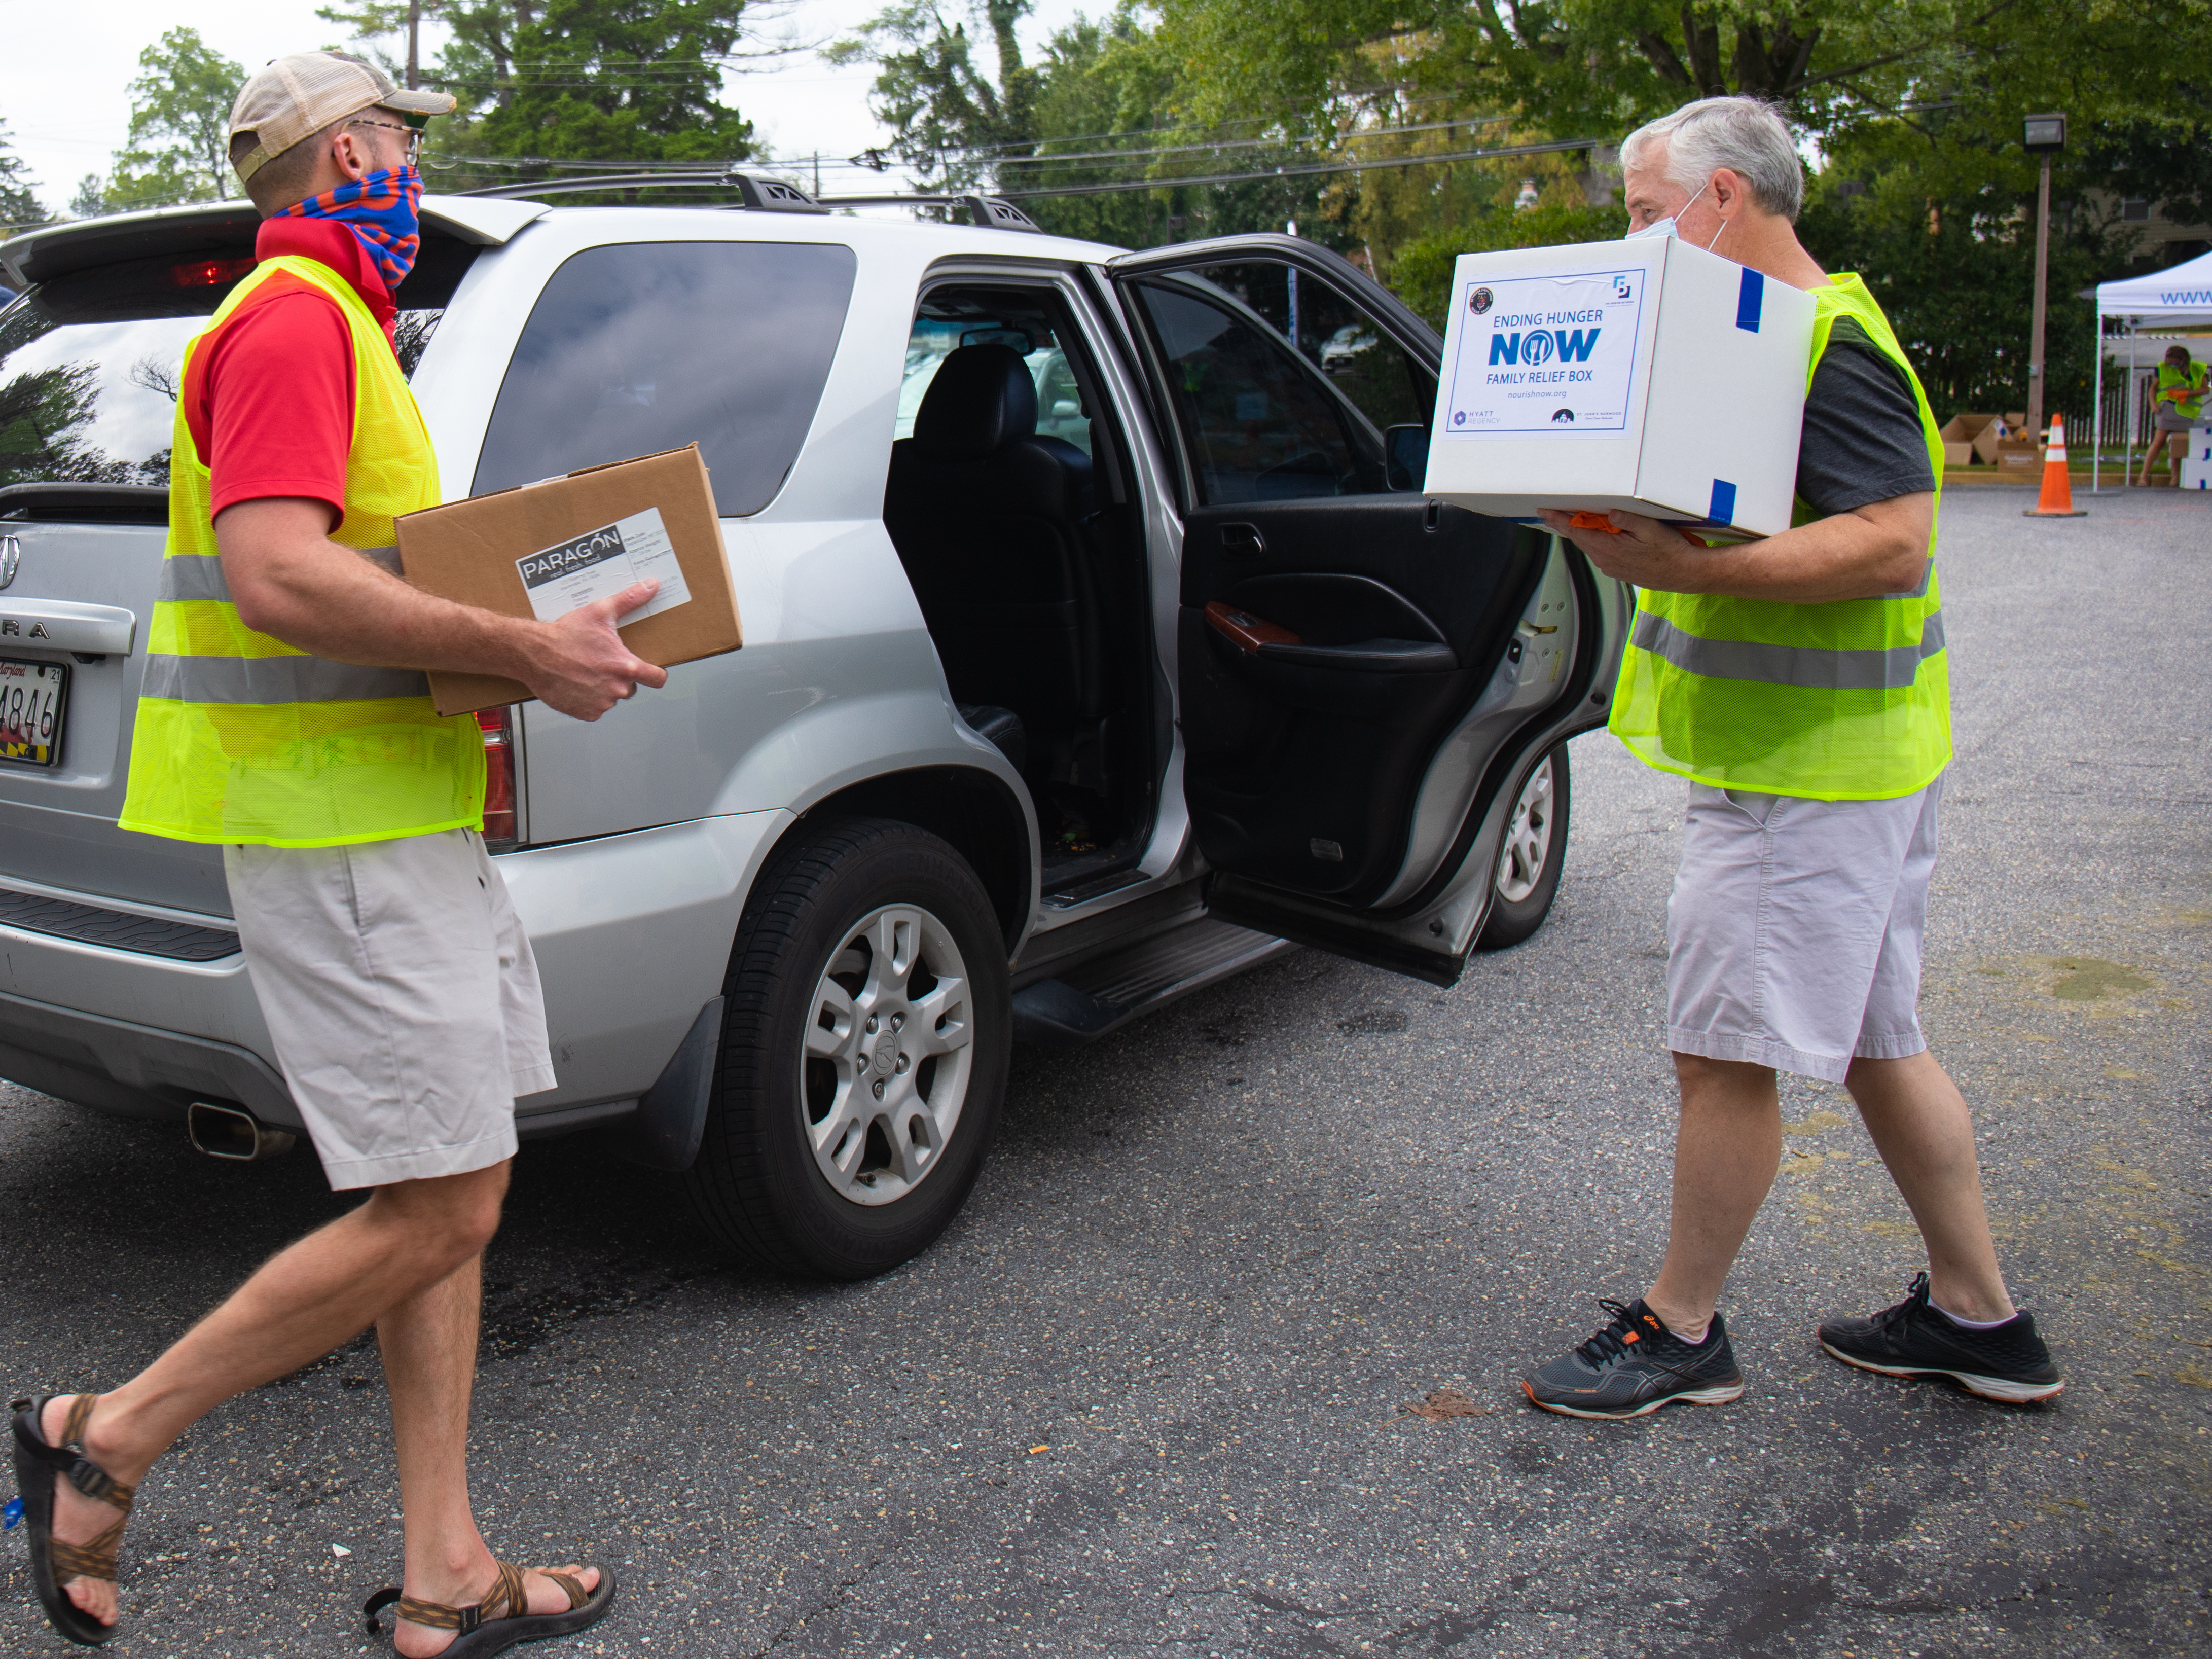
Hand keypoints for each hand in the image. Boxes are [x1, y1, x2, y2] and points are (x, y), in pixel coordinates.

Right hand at [518, 580, 669, 720]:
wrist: (534, 653)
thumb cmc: (566, 634)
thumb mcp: (600, 611)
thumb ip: (630, 599)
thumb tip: (651, 585)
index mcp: (626, 666)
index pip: (657, 679)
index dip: (656, 674)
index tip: (650, 671)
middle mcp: (617, 689)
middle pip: (630, 687)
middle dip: (619, 677)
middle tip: (601, 663)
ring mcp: (601, 703)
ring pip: (611, 698)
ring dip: (603, 689)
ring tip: (585, 671)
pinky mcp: (586, 713)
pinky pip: (595, 709)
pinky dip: (588, 700)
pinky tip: (576, 684)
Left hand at [1537, 507, 1714, 591]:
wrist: (1685, 574)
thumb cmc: (1671, 553)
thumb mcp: (1651, 529)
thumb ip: (1628, 519)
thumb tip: (1609, 512)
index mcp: (1608, 549)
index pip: (1576, 531)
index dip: (1559, 520)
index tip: (1546, 512)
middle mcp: (1606, 560)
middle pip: (1579, 538)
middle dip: (1564, 525)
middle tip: (1551, 514)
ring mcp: (1611, 567)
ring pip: (1590, 545)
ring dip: (1580, 532)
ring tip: (1571, 520)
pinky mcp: (1619, 570)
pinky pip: (1601, 552)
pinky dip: (1594, 541)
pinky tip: (1597, 534)